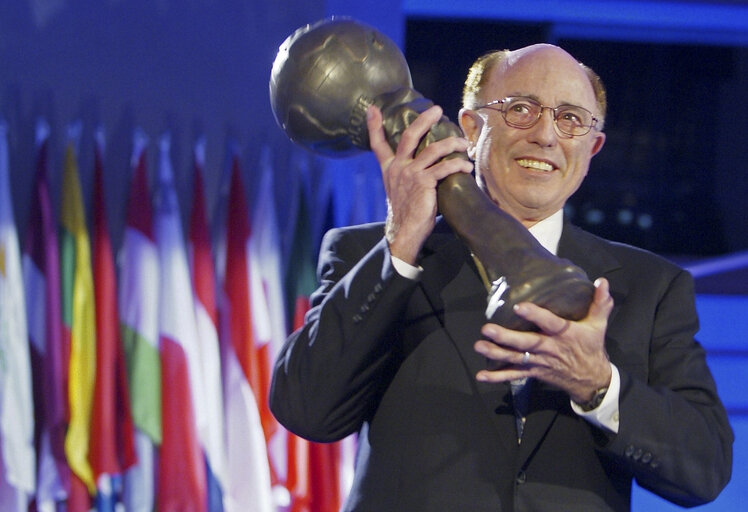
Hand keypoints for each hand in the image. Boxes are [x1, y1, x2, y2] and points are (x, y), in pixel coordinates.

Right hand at [366, 105, 472, 263]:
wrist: (403, 231)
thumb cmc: (405, 211)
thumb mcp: (399, 189)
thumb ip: (407, 174)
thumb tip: (426, 165)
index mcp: (390, 168)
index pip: (377, 144)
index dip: (374, 126)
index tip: (372, 109)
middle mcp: (398, 167)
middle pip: (409, 136)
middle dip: (423, 120)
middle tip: (437, 109)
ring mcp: (410, 174)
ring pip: (433, 149)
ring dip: (452, 143)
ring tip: (463, 143)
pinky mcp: (423, 183)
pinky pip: (444, 168)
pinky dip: (458, 165)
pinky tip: (466, 166)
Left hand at [474, 278, 613, 403]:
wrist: (591, 380)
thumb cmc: (591, 347)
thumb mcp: (599, 325)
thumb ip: (600, 303)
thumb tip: (601, 281)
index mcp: (565, 334)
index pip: (550, 323)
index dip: (535, 316)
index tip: (519, 307)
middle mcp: (549, 348)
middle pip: (526, 343)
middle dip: (506, 337)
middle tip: (487, 329)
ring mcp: (539, 362)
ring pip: (516, 358)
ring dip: (496, 353)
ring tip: (479, 345)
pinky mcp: (533, 372)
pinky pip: (514, 375)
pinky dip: (498, 377)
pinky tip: (481, 376)